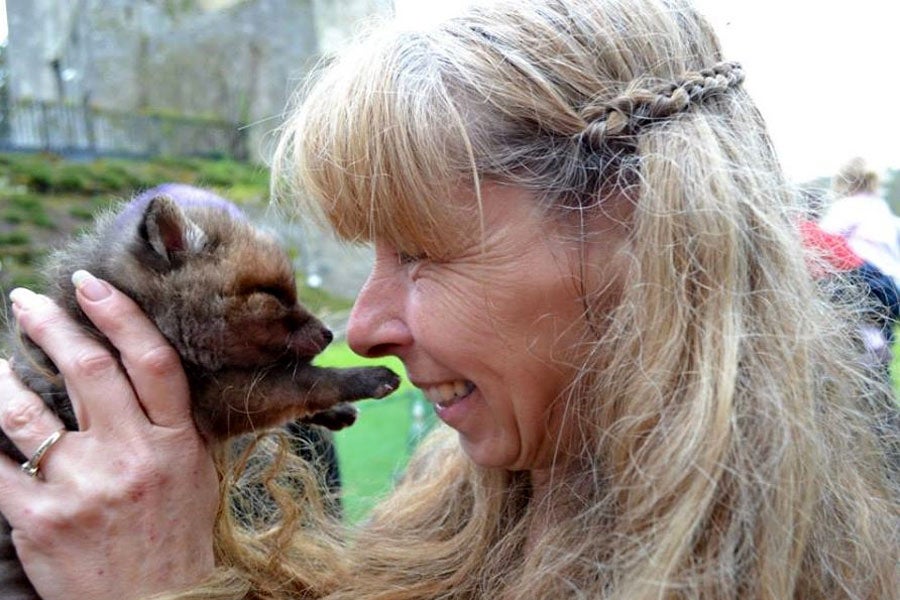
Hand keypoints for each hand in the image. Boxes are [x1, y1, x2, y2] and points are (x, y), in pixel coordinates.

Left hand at [0, 272, 217, 599]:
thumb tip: (142, 370)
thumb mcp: (195, 474)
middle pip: (88, 371)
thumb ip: (172, 423)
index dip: (119, 315)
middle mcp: (132, 456)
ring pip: (25, 412)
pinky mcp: (40, 520)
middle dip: (51, 326)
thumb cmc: (178, 538)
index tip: (90, 284)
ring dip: (1, 376)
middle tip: (27, 302)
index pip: (152, 361)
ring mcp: (84, 487)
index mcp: (176, 442)